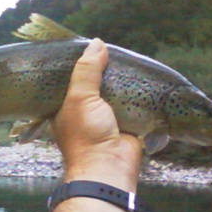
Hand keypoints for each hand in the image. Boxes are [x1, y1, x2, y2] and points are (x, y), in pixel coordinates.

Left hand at [51, 38, 142, 191]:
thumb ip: (87, 71)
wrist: (109, 168)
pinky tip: (144, 77)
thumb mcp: (80, 98)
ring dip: (124, 82)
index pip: (72, 79)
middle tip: (116, 50)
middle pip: (97, 84)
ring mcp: (108, 118)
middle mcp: (87, 111)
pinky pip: (134, 104)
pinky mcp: (128, 123)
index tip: (91, 47)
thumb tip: (97, 43)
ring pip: (116, 93)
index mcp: (67, 106)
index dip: (81, 65)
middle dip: (106, 71)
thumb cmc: (87, 134)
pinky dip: (139, 95)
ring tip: (132, 59)